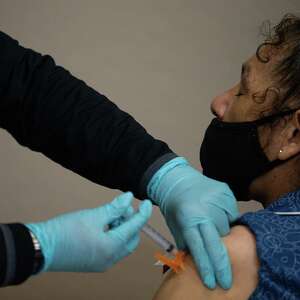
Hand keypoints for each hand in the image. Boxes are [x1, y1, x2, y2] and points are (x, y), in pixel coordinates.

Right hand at [26, 192, 151, 271]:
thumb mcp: (93, 215)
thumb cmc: (66, 230)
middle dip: (130, 222)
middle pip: (131, 238)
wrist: (41, 247)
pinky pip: (112, 249)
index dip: (143, 213)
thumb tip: (129, 198)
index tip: (148, 202)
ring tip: (109, 215)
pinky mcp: (95, 263)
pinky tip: (104, 225)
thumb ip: (115, 208)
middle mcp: (111, 259)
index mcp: (113, 247)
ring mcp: (102, 263)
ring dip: (121, 228)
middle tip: (120, 208)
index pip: (136, 227)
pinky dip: (113, 236)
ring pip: (122, 244)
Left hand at [148, 157, 238, 288]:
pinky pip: (232, 213)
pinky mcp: (226, 192)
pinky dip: (227, 218)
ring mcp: (217, 199)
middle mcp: (204, 209)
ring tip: (212, 225)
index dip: (206, 266)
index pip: (199, 247)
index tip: (211, 282)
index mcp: (188, 218)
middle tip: (225, 281)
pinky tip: (217, 214)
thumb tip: (197, 261)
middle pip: (217, 242)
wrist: (178, 179)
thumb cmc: (174, 205)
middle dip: (222, 265)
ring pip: (227, 227)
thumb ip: (186, 242)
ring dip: (222, 233)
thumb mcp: (174, 225)